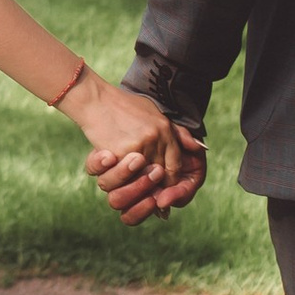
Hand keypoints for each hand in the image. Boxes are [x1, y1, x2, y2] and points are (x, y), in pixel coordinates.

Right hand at [63, 75, 204, 221]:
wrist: (97, 100)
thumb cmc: (122, 105)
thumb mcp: (153, 111)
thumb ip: (175, 131)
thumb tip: (198, 147)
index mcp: (165, 129)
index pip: (176, 163)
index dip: (171, 178)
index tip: (163, 185)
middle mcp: (156, 139)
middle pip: (163, 173)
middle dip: (157, 185)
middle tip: (154, 194)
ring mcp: (140, 147)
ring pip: (146, 178)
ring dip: (141, 184)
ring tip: (137, 187)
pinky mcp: (122, 152)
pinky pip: (127, 175)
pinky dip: (125, 180)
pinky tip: (124, 181)